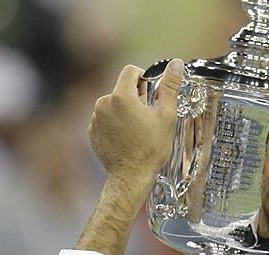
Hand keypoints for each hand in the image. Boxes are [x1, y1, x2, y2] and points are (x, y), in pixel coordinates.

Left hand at [75, 59, 183, 254]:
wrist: (131, 176)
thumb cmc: (151, 148)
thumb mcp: (166, 116)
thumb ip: (170, 86)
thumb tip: (176, 64)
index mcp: (122, 96)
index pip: (130, 70)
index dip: (144, 77)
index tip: (152, 93)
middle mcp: (104, 103)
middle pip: (122, 88)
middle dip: (136, 97)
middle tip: (149, 118)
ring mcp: (95, 118)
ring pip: (114, 104)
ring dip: (125, 111)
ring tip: (138, 130)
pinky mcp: (92, 131)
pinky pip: (105, 119)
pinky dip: (115, 123)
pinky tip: (127, 138)